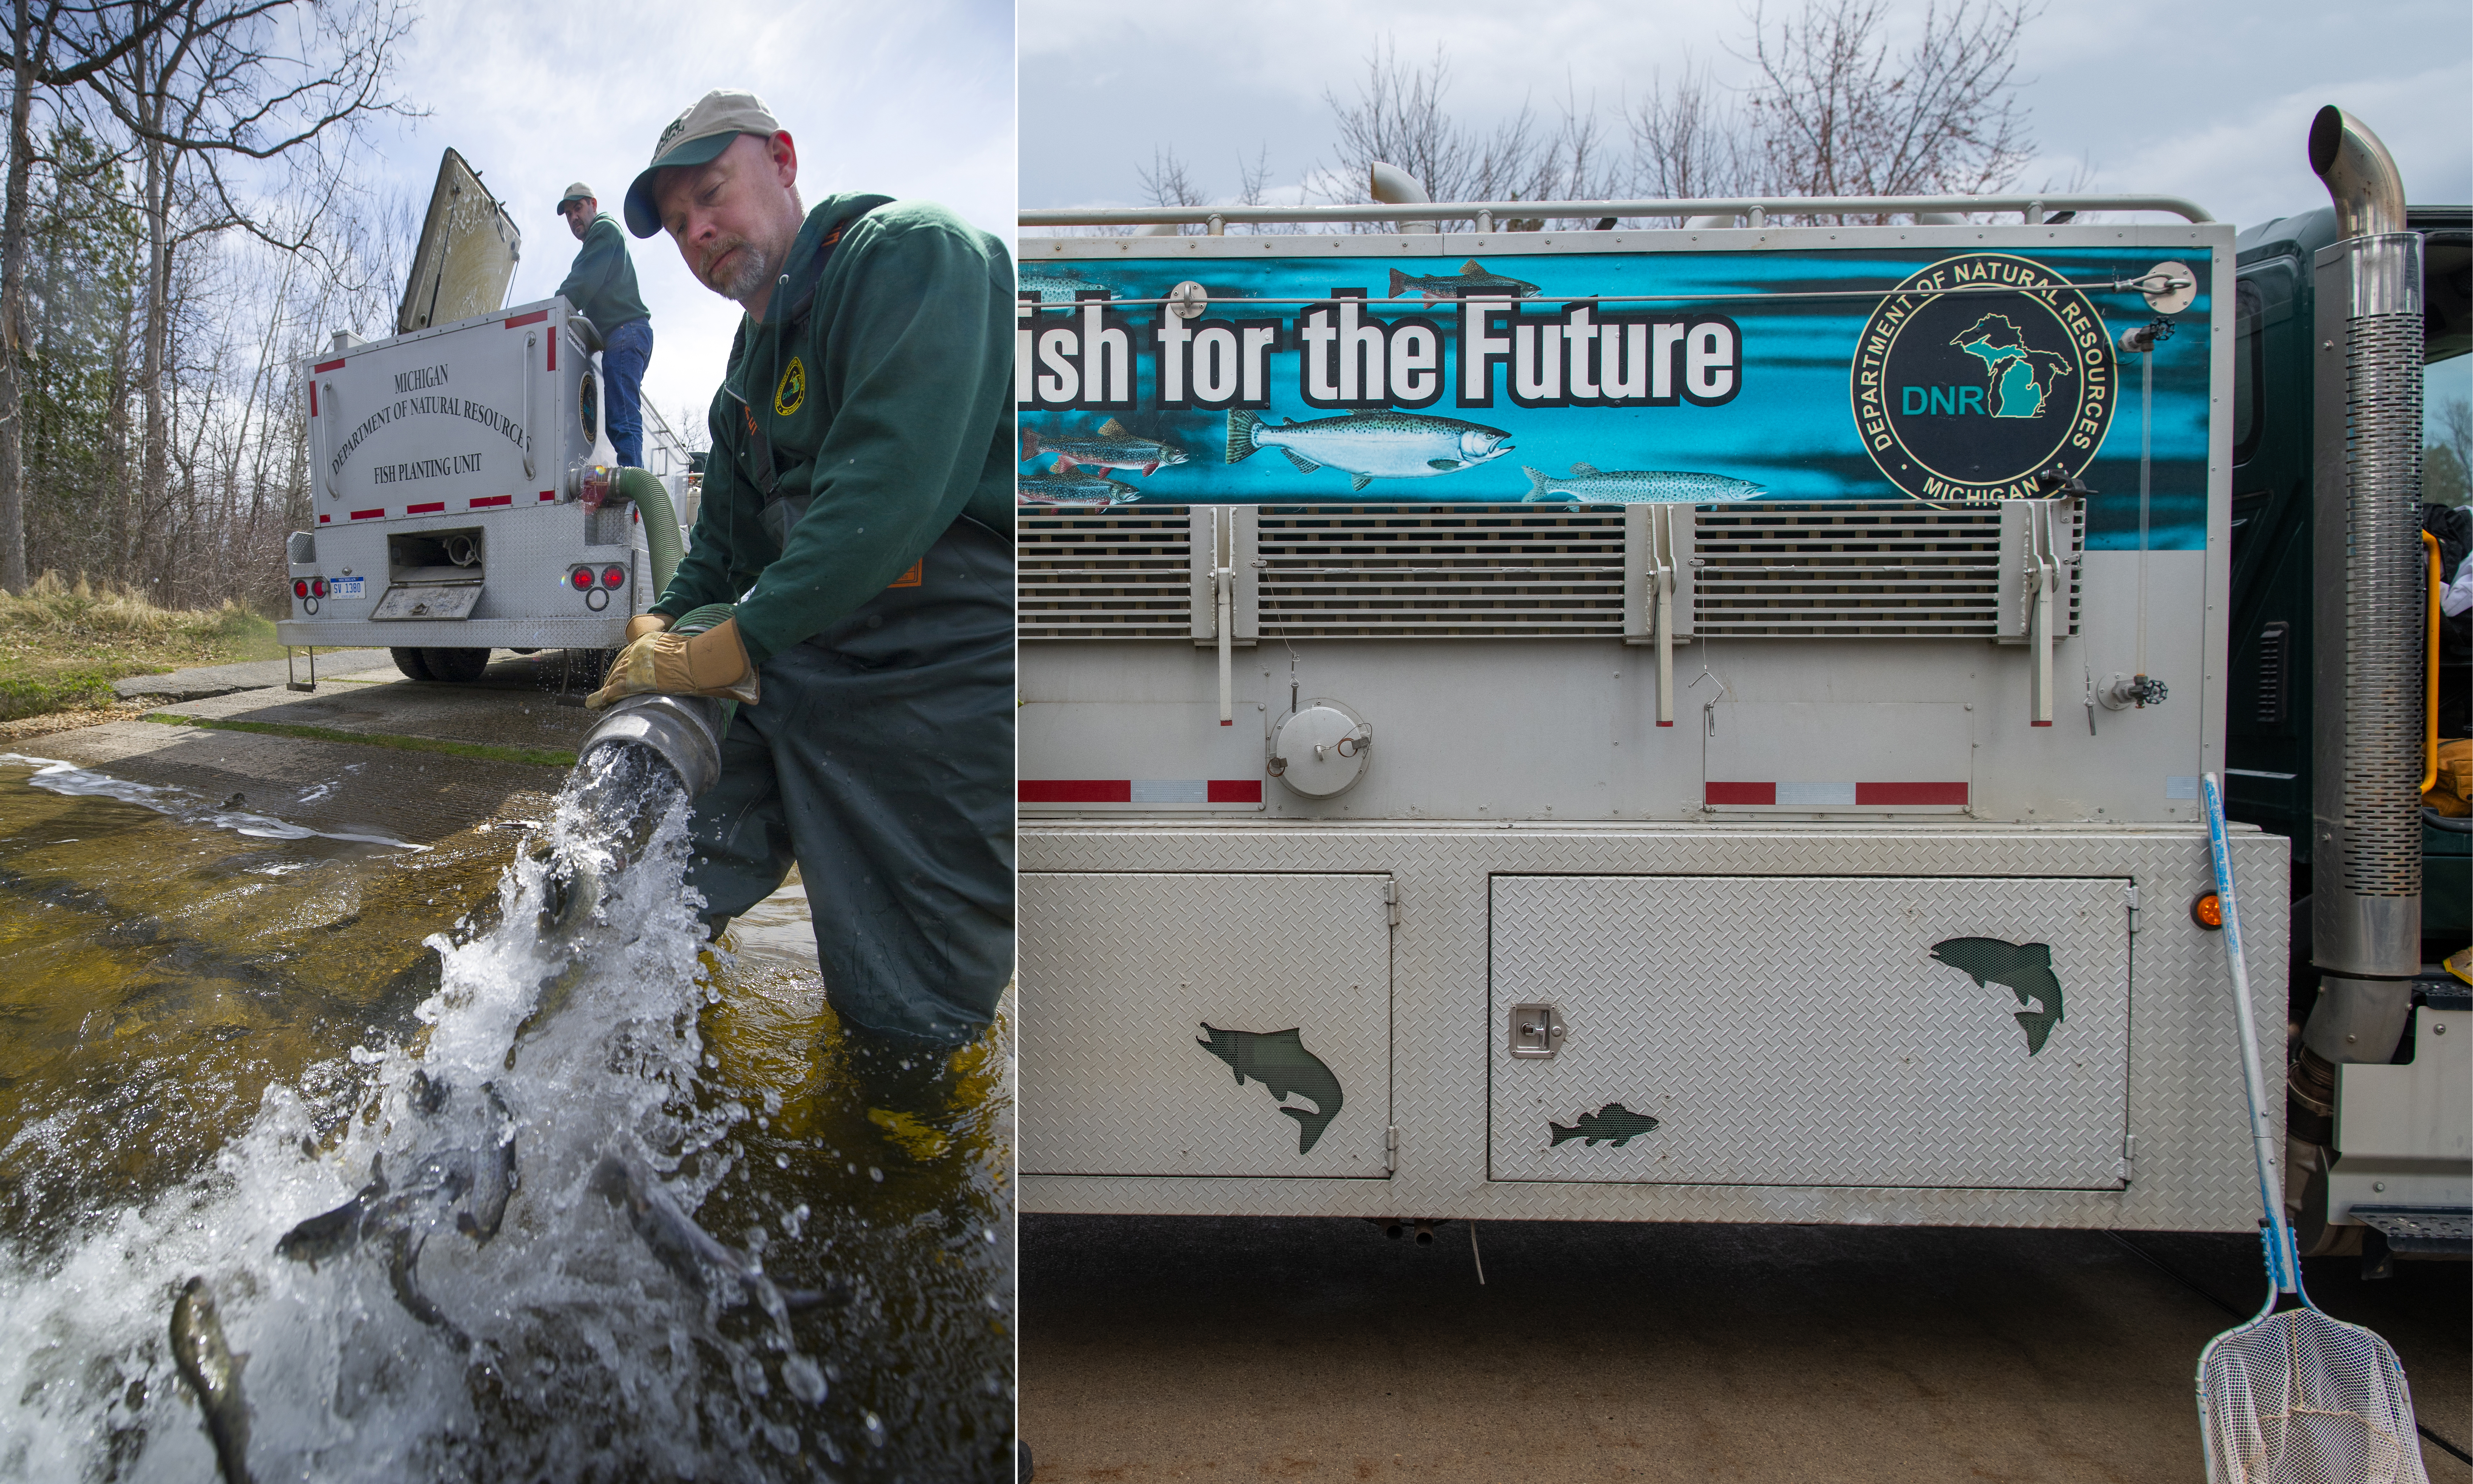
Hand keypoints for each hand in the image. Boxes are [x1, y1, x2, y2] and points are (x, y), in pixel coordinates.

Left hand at [587, 616, 760, 708]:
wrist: (699, 662)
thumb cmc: (700, 657)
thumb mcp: (685, 647)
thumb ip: (679, 654)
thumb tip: (691, 662)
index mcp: (649, 641)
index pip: (629, 654)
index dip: (622, 666)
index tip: (618, 675)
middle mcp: (637, 650)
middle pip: (618, 666)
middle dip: (611, 678)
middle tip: (607, 690)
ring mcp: (634, 665)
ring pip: (614, 678)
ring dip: (607, 690)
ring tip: (599, 701)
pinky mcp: (633, 680)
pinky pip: (612, 690)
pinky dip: (602, 698)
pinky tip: (595, 703)